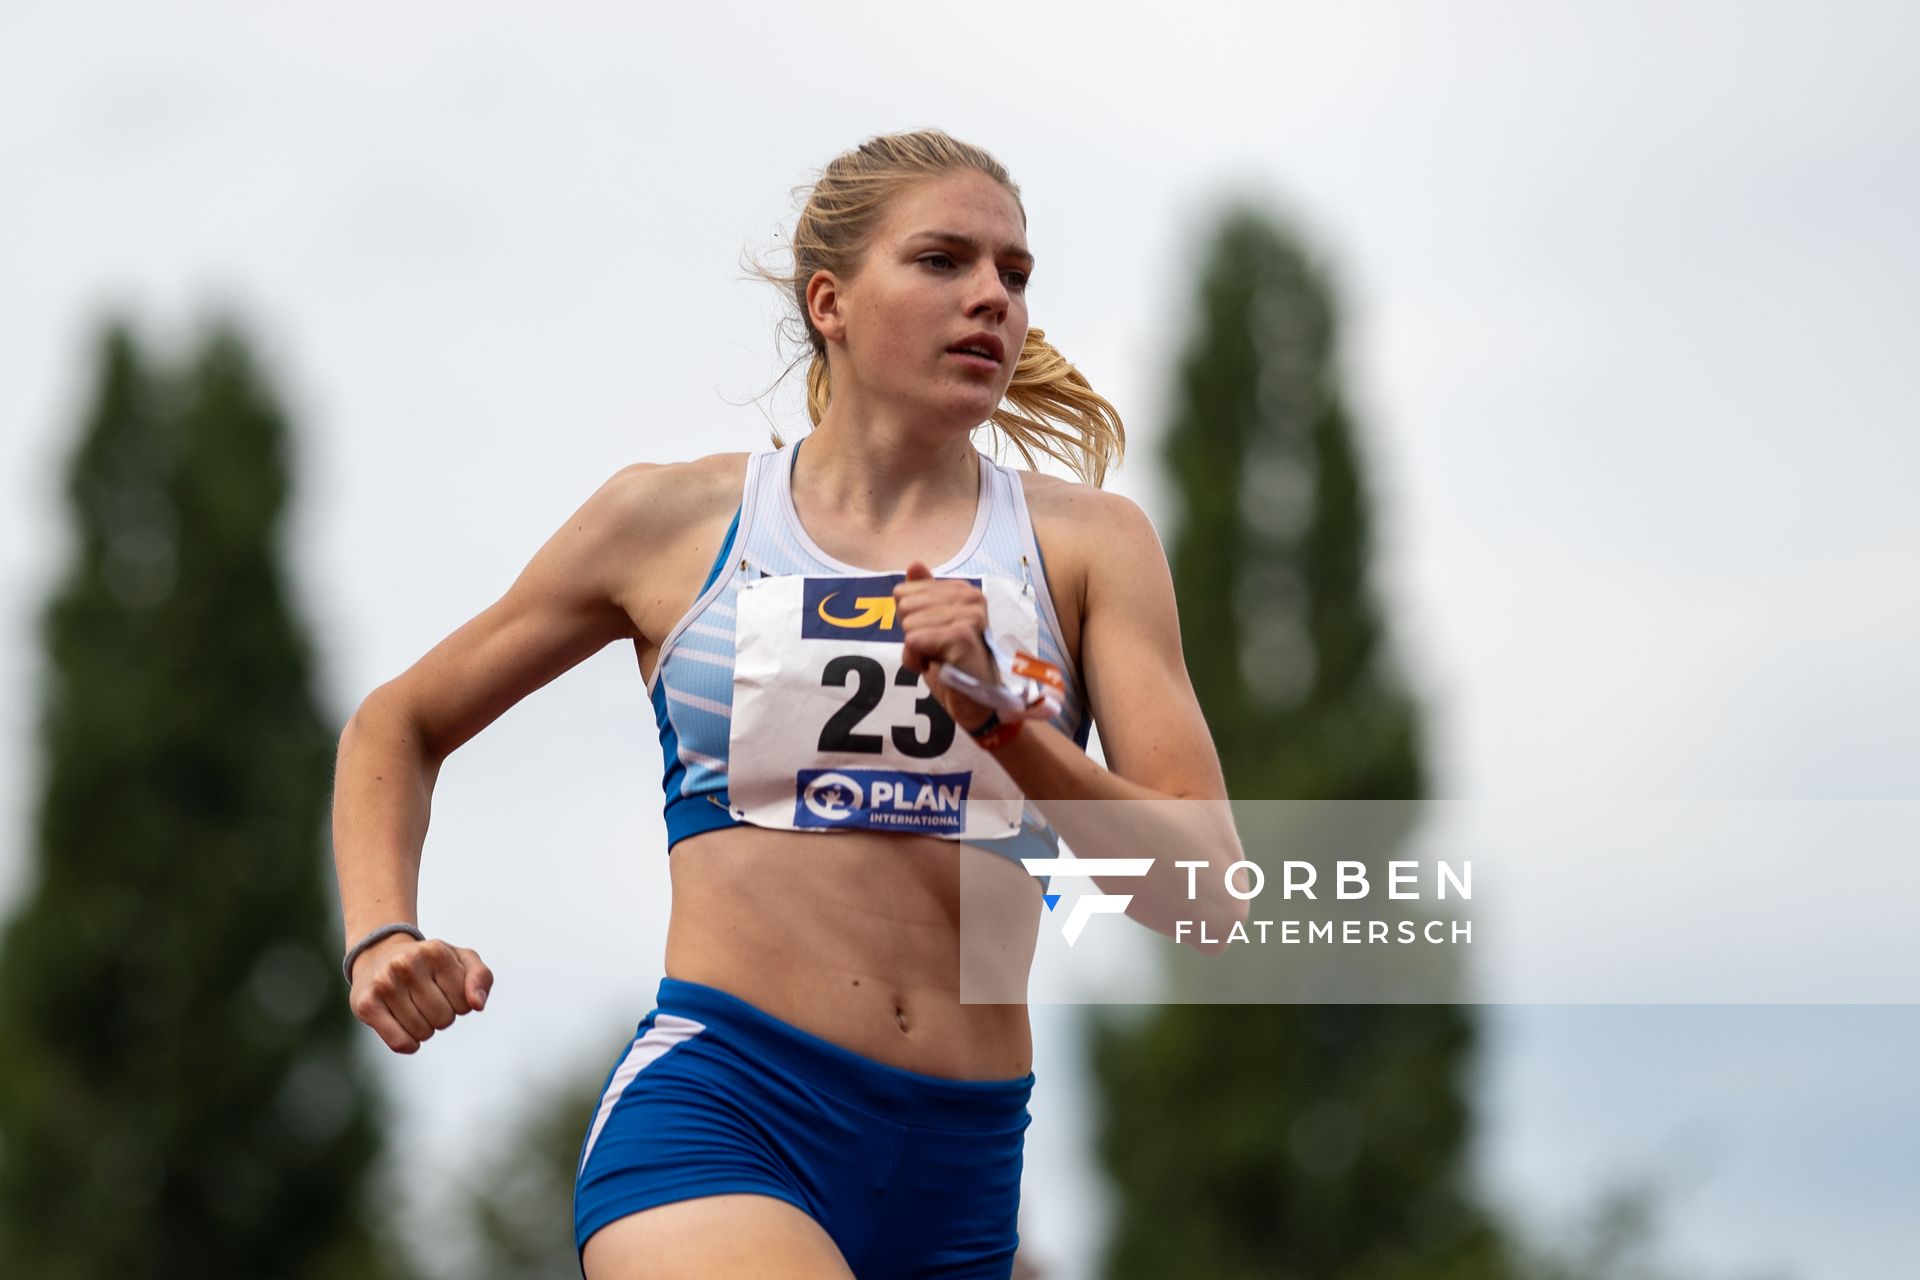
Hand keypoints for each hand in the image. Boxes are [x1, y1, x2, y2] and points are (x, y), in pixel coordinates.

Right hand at [347, 933, 492, 1054]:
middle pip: (444, 1020)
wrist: (379, 953)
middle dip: (443, 1016)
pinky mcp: (365, 1005)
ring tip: (414, 1007)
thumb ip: (481, 977)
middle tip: (429, 1000)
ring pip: (422, 1033)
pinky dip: (408, 1044)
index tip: (447, 990)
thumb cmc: (430, 962)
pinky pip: (399, 1043)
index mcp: (435, 951)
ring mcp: (383, 984)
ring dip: (424, 1028)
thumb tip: (477, 1004)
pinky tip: (405, 1029)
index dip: (461, 1004)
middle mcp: (406, 965)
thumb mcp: (462, 959)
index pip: (466, 1004)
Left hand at [893, 561, 999, 731]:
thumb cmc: (953, 665)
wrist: (976, 703)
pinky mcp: (962, 636)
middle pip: (904, 605)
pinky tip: (936, 667)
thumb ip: (923, 596)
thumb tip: (914, 564)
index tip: (933, 637)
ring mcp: (969, 615)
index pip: (905, 592)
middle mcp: (970, 596)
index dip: (910, 621)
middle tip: (936, 651)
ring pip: (908, 624)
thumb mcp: (932, 626)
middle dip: (910, 634)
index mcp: (962, 590)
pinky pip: (913, 641)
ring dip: (914, 651)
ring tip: (939, 660)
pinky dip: (915, 661)